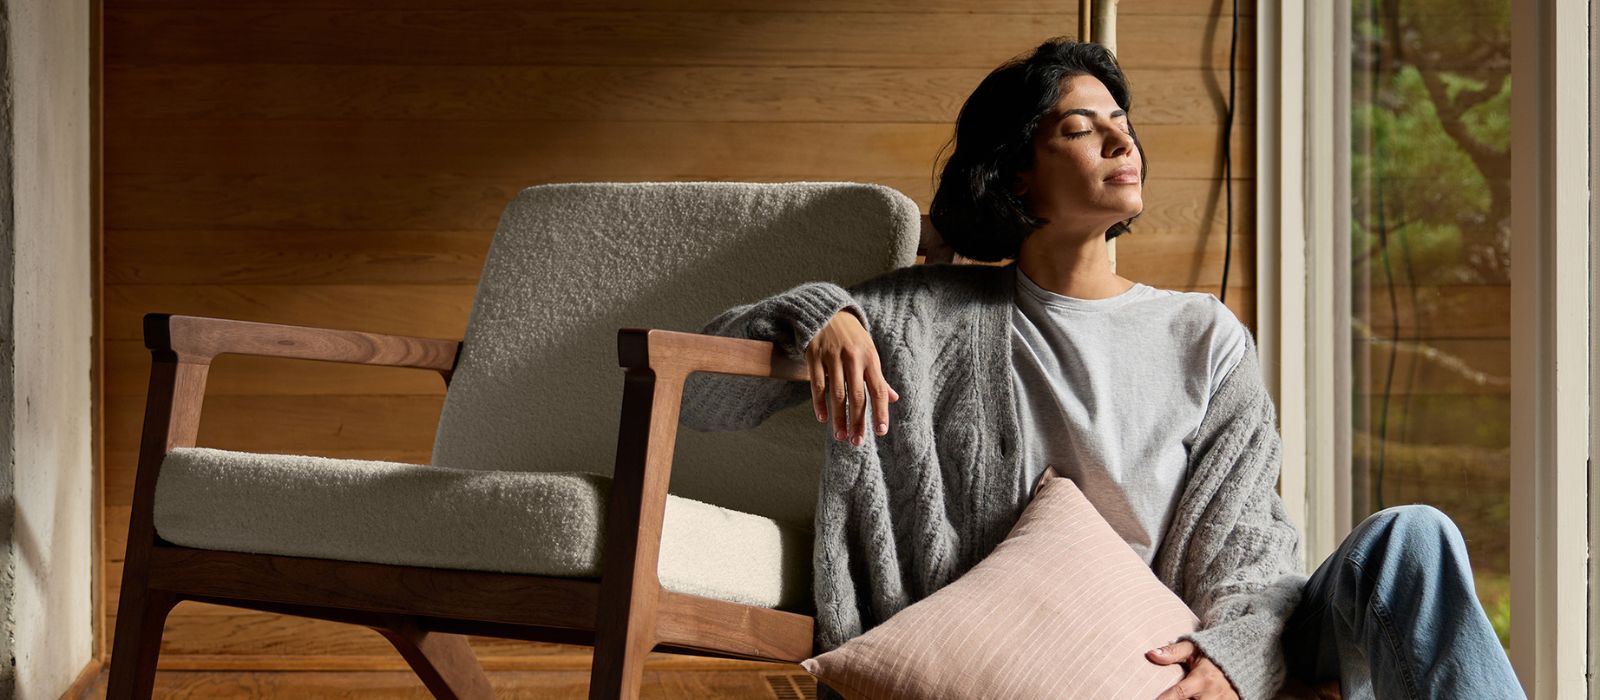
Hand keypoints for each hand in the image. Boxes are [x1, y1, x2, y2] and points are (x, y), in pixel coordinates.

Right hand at [805, 310, 898, 444]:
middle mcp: (853, 358)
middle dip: (858, 421)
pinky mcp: (814, 356)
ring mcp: (833, 357)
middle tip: (857, 441)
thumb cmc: (853, 337)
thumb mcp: (870, 352)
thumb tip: (894, 399)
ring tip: (841, 435)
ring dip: (839, 417)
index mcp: (870, 359)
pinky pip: (817, 384)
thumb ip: (879, 377)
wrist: (828, 312)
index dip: (881, 412)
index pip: (879, 390)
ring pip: (837, 394)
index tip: (881, 432)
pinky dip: (820, 403)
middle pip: (857, 396)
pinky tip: (823, 418)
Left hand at [1148, 641, 1238, 699]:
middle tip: (1163, 699)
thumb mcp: (1192, 648)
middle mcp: (1213, 693)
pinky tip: (1195, 699)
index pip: (1179, 693)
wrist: (1243, 658)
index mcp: (1202, 678)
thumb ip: (1172, 652)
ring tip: (1183, 698)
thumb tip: (1150, 654)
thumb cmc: (1212, 653)